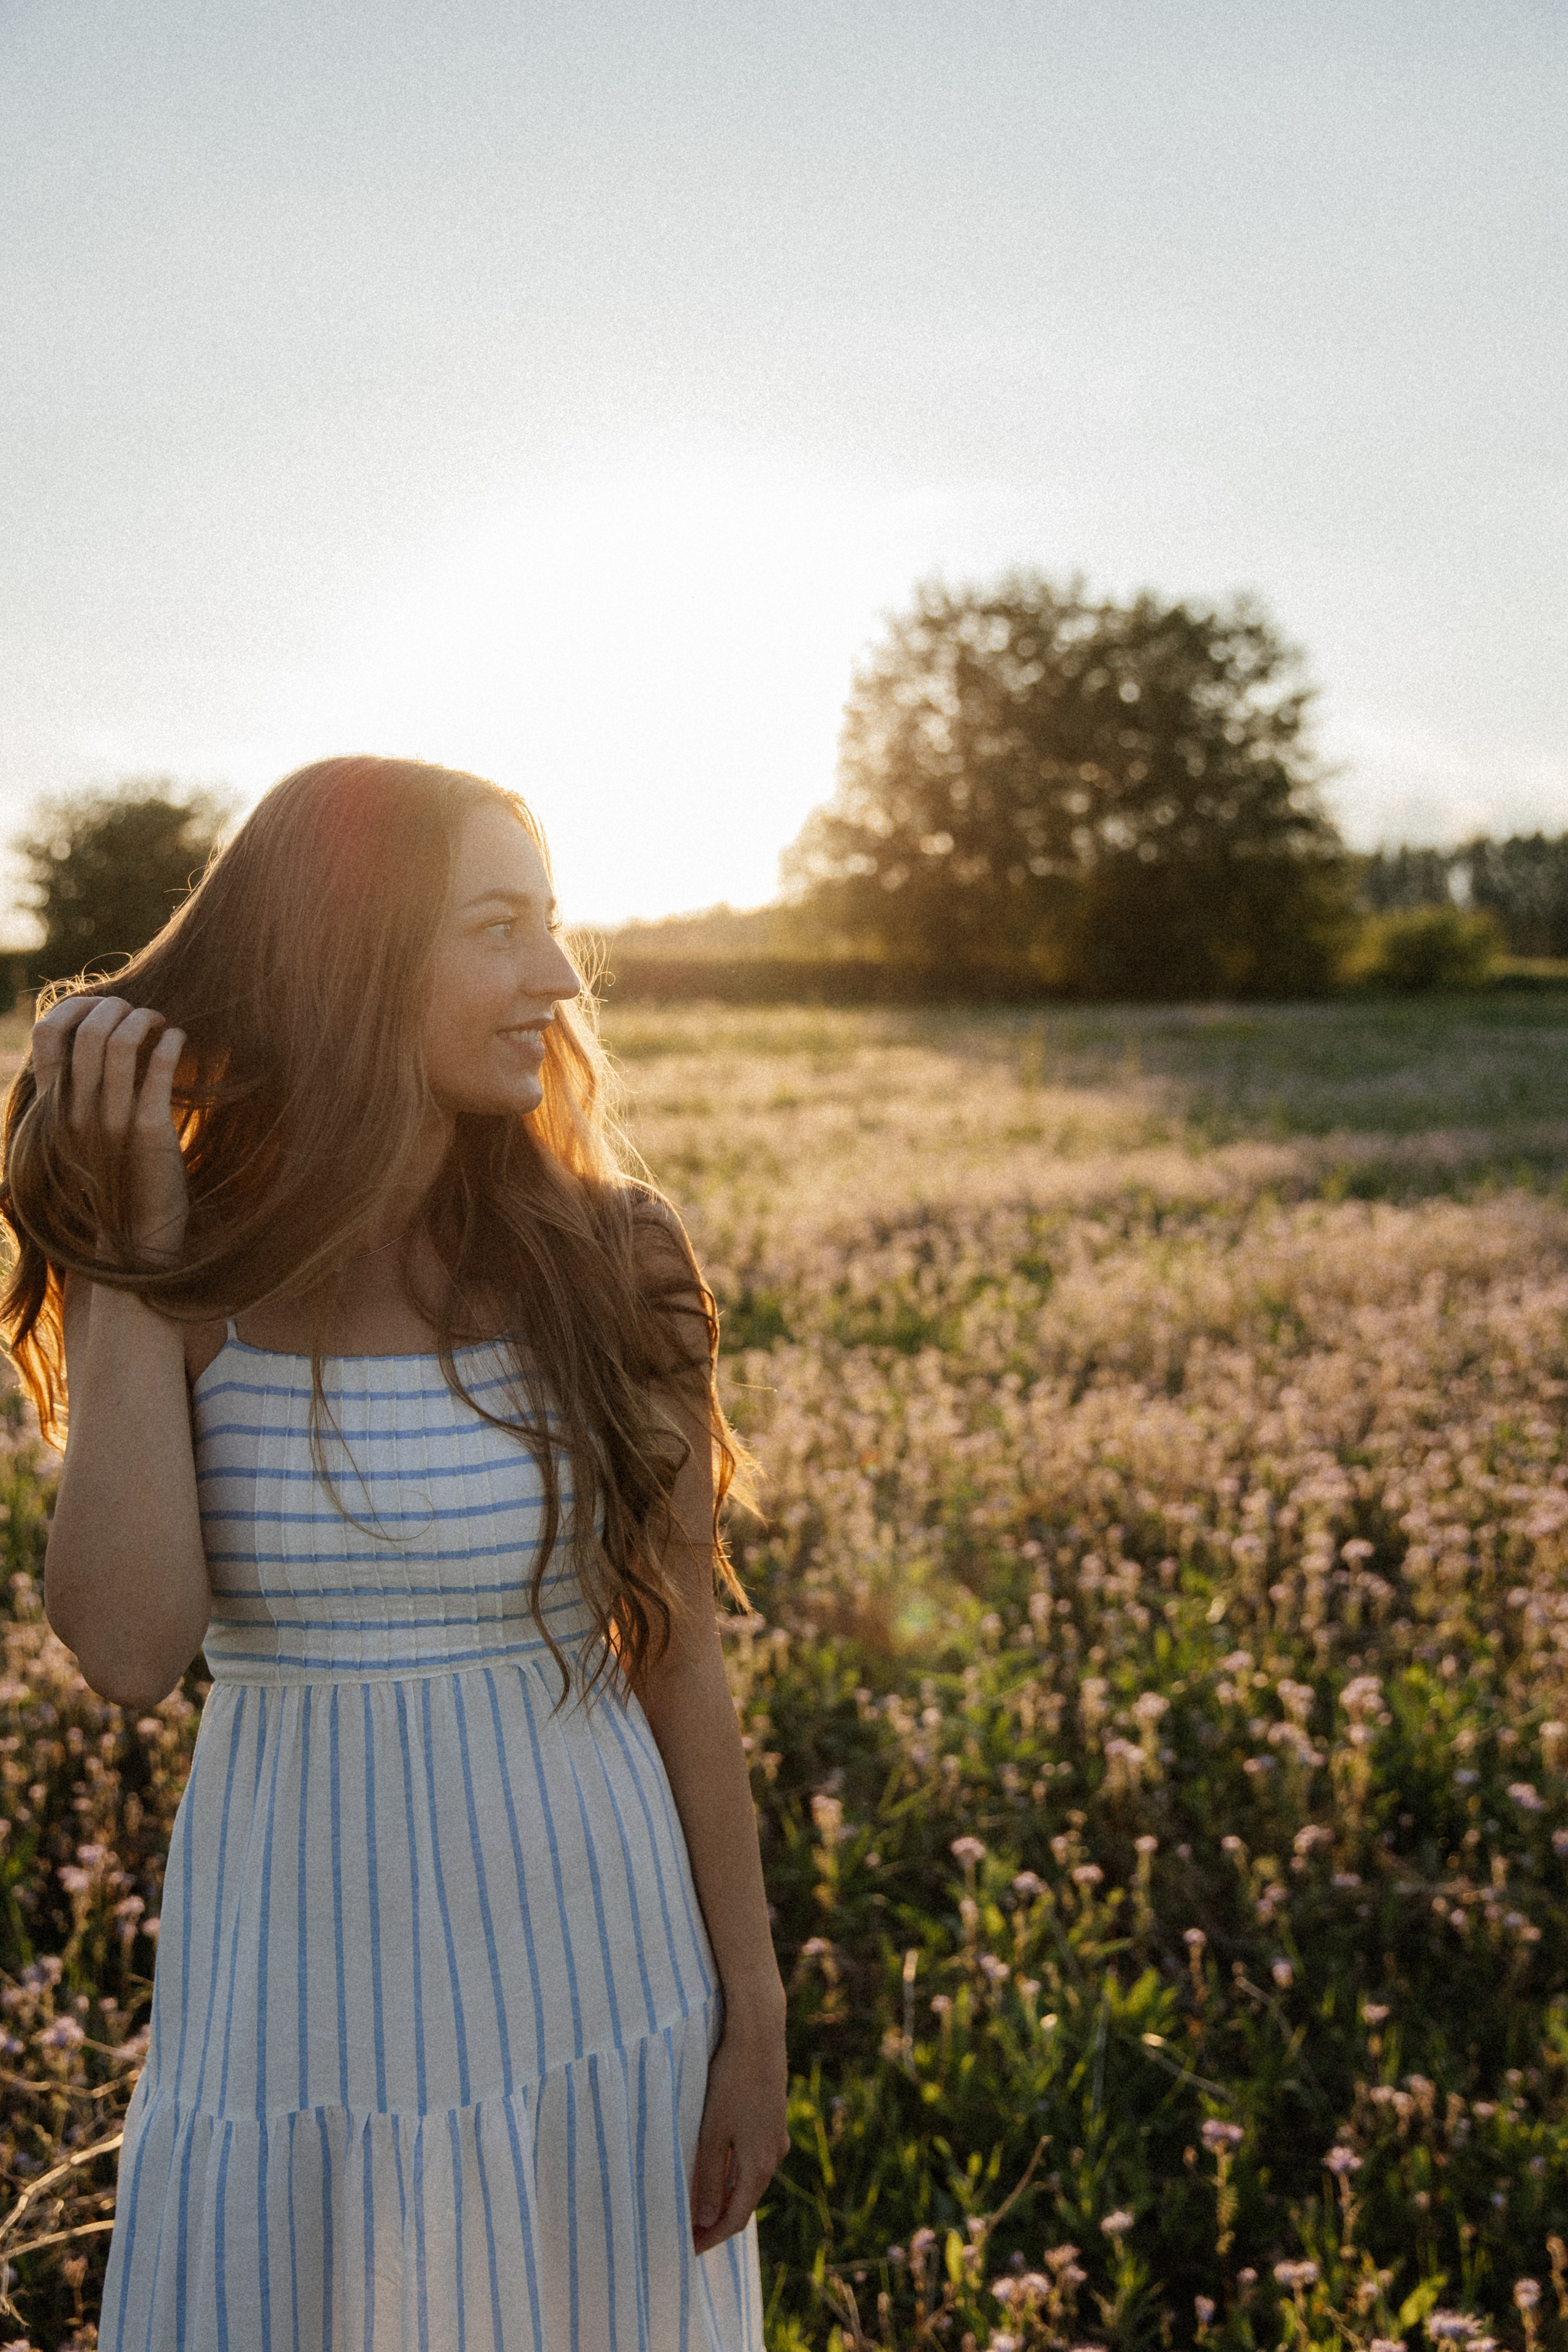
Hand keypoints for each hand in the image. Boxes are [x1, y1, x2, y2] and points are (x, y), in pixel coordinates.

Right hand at [32, 996, 189, 1264]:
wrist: (137, 1232)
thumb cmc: (114, 1174)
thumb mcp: (80, 1133)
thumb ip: (76, 1093)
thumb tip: (90, 1039)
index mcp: (54, 1108)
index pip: (45, 1034)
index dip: (75, 1007)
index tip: (103, 1005)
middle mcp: (75, 1111)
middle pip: (88, 1031)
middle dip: (117, 1008)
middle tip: (139, 1011)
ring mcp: (110, 1121)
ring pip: (120, 1043)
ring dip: (145, 1019)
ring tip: (160, 1021)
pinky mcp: (147, 1130)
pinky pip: (158, 1069)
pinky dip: (170, 1042)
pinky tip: (179, 1039)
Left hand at [690, 2007, 789, 2255]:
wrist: (759, 2033)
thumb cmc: (731, 2081)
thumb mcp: (712, 2132)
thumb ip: (707, 2177)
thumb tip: (706, 2219)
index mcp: (759, 2165)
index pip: (735, 2219)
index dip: (711, 2238)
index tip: (688, 2250)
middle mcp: (773, 2155)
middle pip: (744, 2202)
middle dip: (716, 2220)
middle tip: (687, 2231)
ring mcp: (775, 2135)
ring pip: (749, 2178)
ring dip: (724, 2195)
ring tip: (696, 2203)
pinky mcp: (772, 2117)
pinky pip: (753, 2157)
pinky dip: (733, 2172)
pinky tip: (716, 2165)